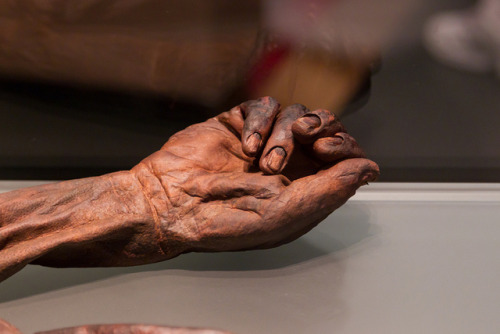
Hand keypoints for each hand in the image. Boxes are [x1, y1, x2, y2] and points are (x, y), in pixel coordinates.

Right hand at [131, 97, 378, 252]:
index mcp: (304, 188)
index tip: (329, 148)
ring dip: (282, 132)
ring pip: (296, 113)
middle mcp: (288, 163)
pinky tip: (246, 145)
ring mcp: (264, 141)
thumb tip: (370, 169)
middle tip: (305, 139)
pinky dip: (260, 120)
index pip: (343, 156)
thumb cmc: (225, 221)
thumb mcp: (287, 213)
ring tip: (262, 159)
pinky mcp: (240, 124)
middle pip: (325, 127)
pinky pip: (265, 105)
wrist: (171, 204)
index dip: (344, 145)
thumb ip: (332, 189)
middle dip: (321, 129)